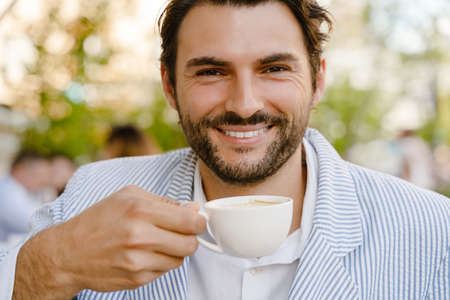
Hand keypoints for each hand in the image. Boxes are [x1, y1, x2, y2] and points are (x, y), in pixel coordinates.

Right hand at [13, 185, 205, 298]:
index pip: (190, 221)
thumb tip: (193, 209)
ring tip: (156, 242)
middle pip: (190, 244)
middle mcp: (140, 236)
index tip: (196, 221)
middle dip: (189, 238)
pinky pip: (164, 271)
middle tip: (179, 233)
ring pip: (179, 260)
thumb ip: (164, 201)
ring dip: (174, 251)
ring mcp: (138, 261)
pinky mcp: (136, 279)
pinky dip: (160, 262)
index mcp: (140, 210)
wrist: (68, 253)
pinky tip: (144, 254)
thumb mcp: (128, 196)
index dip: (199, 222)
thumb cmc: (98, 220)